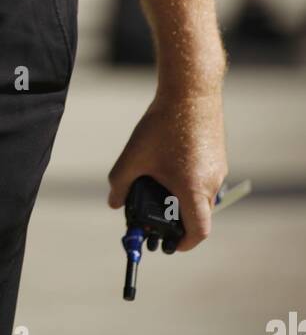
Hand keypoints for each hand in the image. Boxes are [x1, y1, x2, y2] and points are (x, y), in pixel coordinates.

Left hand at [107, 88, 226, 251]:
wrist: (191, 90)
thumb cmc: (163, 124)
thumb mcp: (134, 156)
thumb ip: (121, 184)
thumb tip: (114, 203)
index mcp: (194, 189)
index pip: (197, 231)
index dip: (183, 243)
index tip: (169, 243)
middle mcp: (212, 183)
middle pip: (197, 214)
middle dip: (176, 218)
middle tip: (154, 211)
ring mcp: (219, 169)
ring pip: (201, 195)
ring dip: (182, 196)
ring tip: (158, 179)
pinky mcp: (218, 155)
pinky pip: (204, 178)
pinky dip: (189, 179)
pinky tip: (170, 162)